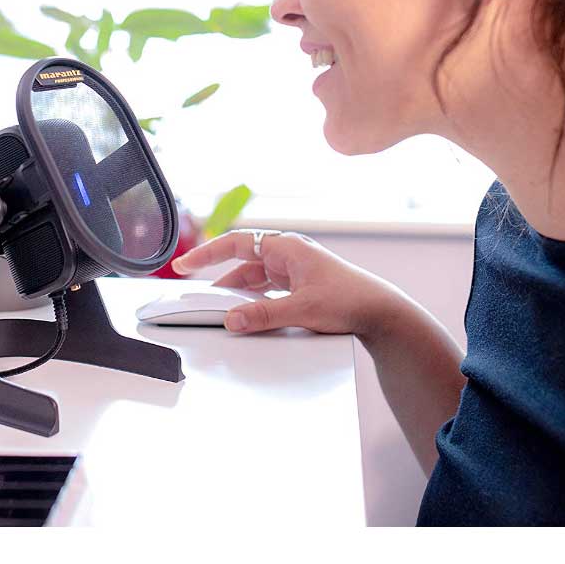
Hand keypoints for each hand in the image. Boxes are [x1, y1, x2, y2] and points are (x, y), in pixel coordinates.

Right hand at [171, 229, 399, 336]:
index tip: (184, 264)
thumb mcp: (302, 310)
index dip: (207, 253)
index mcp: (287, 247)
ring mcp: (294, 269)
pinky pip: (266, 288)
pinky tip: (243, 311)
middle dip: (217, 275)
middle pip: (242, 261)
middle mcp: (288, 254)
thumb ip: (263, 315)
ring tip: (216, 307)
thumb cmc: (349, 299)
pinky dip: (252, 298)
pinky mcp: (299, 284)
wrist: (380, 311)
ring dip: (236, 291)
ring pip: (254, 277)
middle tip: (191, 287)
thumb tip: (232, 320)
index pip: (237, 243)